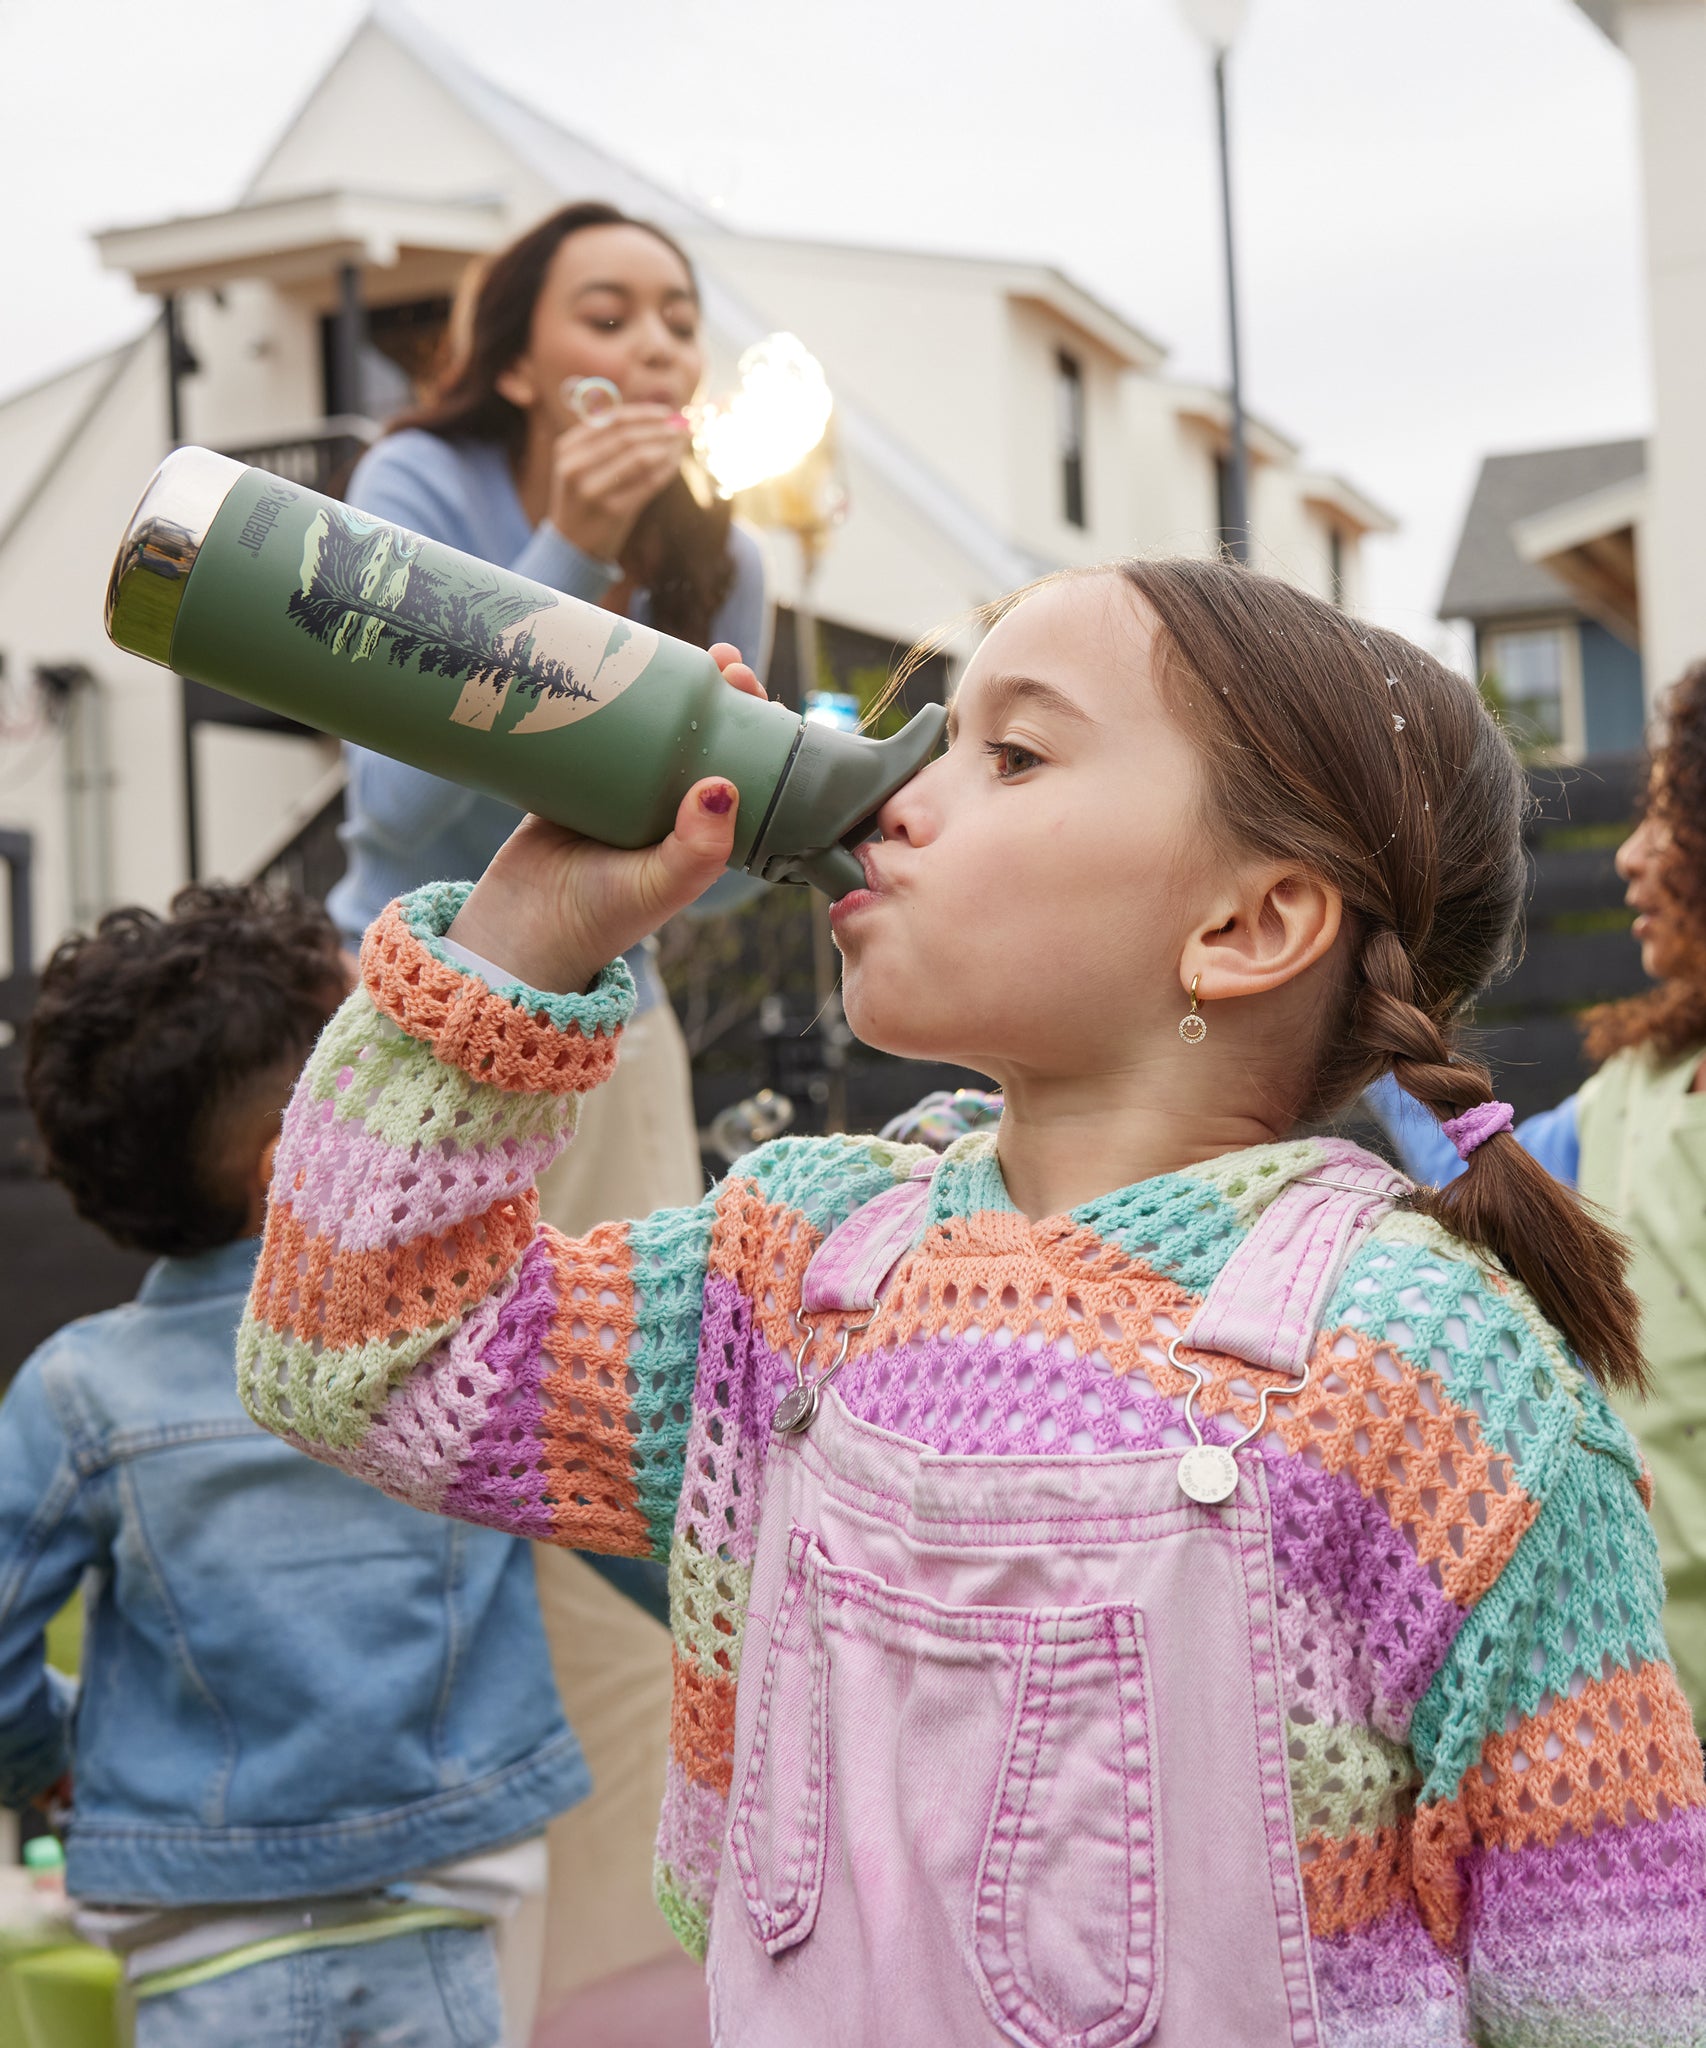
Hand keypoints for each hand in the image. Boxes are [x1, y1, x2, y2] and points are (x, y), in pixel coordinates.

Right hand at [447, 645, 765, 992]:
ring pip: (652, 725)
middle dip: (717, 694)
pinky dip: (609, 693)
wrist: (518, 929)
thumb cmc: (599, 918)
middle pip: (701, 735)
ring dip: (668, 684)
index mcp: (701, 830)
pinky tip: (615, 658)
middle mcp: (666, 806)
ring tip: (679, 648)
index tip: (757, 694)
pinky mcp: (572, 774)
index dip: (756, 731)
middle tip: (723, 662)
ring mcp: (619, 787)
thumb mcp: (659, 887)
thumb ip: (697, 851)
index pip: (744, 770)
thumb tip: (723, 787)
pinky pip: (596, 725)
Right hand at [545, 404, 692, 562]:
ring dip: (666, 447)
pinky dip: (665, 470)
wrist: (571, 546)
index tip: (667, 413)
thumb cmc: (584, 499)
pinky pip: (648, 483)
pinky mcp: (612, 511)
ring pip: (640, 458)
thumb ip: (606, 441)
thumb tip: (652, 418)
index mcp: (567, 448)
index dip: (644, 414)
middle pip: (628, 437)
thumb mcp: (581, 466)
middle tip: (683, 426)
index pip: (612, 420)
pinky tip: (676, 463)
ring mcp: (593, 490)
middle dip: (660, 429)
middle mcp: (576, 466)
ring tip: (682, 443)